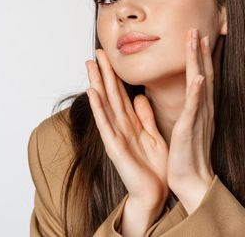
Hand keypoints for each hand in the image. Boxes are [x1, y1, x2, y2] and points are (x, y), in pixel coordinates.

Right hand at [86, 49, 168, 210]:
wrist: (154, 193)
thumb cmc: (153, 167)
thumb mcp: (152, 135)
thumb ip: (145, 116)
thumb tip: (140, 96)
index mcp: (130, 123)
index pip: (120, 94)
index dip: (115, 74)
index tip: (110, 56)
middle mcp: (120, 126)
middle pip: (110, 94)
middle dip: (104, 73)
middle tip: (97, 51)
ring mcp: (115, 136)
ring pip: (105, 104)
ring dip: (97, 84)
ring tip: (90, 65)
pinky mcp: (115, 148)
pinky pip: (106, 124)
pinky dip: (99, 108)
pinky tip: (93, 92)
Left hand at [167, 28, 215, 212]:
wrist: (192, 180)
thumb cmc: (188, 155)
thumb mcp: (188, 125)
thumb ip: (189, 107)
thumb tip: (188, 93)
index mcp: (200, 107)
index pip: (202, 75)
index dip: (201, 55)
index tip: (198, 36)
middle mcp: (203, 108)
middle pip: (204, 72)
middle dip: (200, 49)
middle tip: (197, 27)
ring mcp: (199, 117)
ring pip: (200, 82)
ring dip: (199, 60)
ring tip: (198, 39)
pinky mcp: (191, 128)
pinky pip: (195, 107)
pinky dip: (198, 91)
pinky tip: (199, 76)